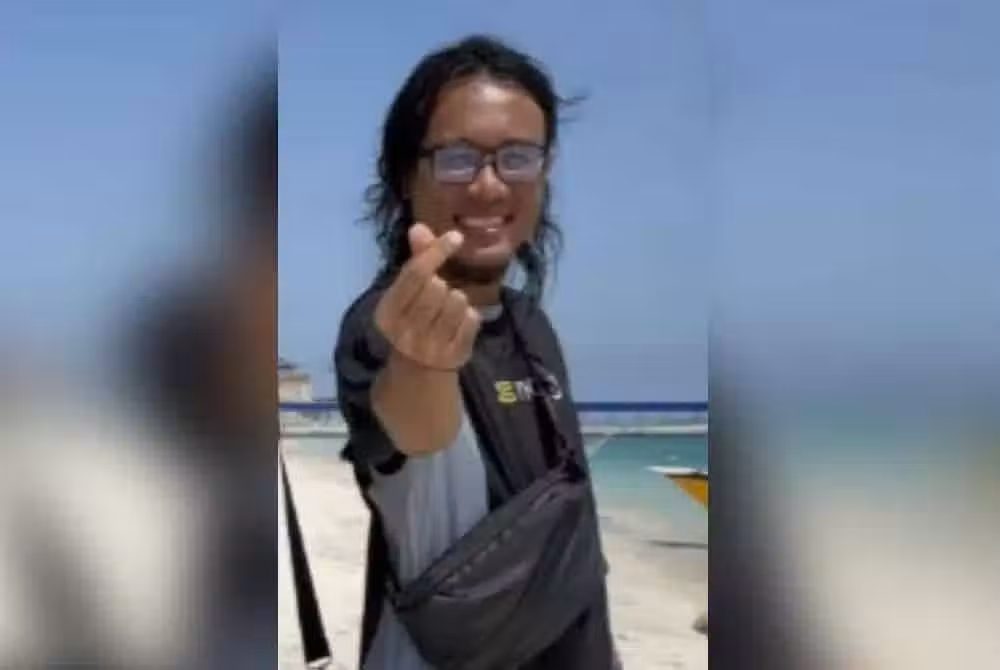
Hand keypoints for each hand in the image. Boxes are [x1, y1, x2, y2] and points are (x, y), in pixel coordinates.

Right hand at [373, 223, 481, 370]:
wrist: (418, 371)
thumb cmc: (413, 320)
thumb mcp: (407, 293)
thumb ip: (416, 259)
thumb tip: (418, 227)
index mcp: (387, 312)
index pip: (415, 274)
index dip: (436, 251)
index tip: (456, 237)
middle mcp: (404, 332)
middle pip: (437, 286)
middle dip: (443, 285)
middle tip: (438, 297)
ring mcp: (430, 347)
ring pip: (458, 301)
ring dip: (458, 300)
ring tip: (447, 312)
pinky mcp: (454, 357)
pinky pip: (473, 319)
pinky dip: (470, 317)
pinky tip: (458, 326)